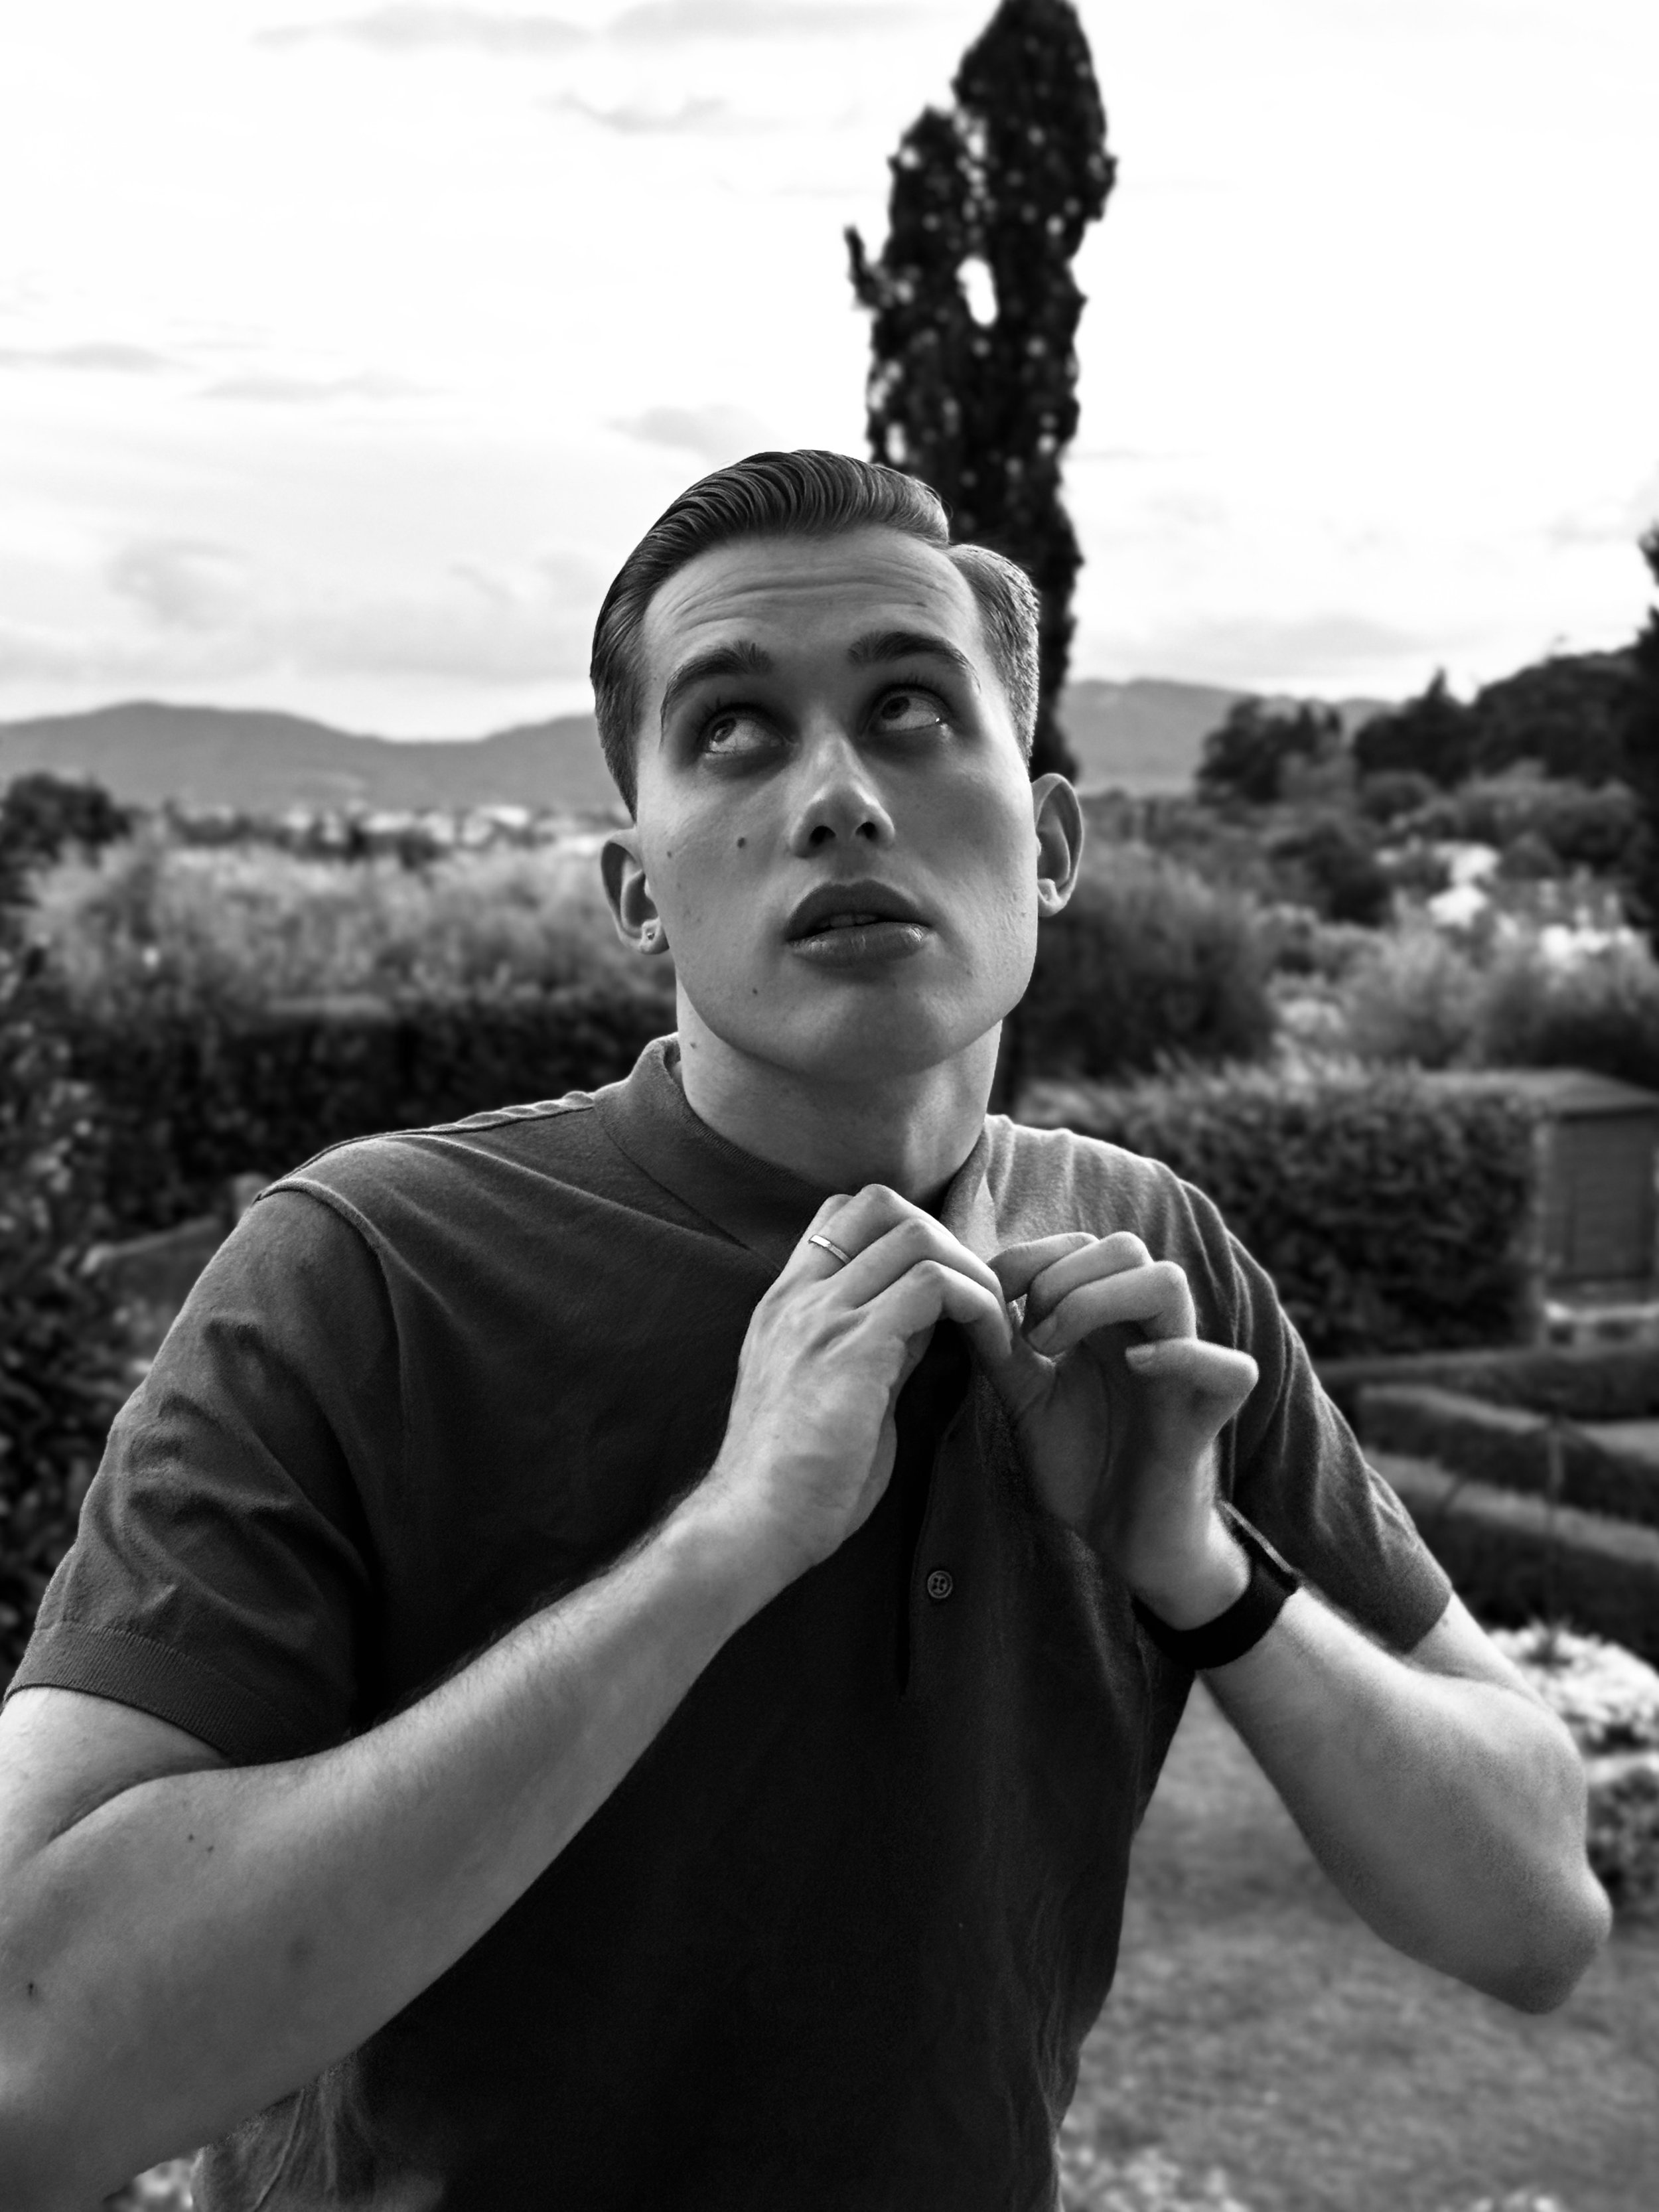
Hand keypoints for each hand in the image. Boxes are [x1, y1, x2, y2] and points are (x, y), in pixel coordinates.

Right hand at [701, 1187, 1012, 1592]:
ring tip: (993, 1320)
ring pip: (914, 1234)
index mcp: (784, 1305)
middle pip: (879, 1203)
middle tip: (976, 1293)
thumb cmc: (794, 1480)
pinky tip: (993, 1344)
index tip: (939, 1283)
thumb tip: (922, 1324)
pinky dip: (976, 1303)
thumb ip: (871, 1350)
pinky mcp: (854, 1347)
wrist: (753, 1525)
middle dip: (942, 1234)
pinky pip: (932, 1285)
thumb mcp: (830, 1395)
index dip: (900, 1230)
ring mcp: (822, 1316)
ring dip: (969, 1268)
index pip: (840, 1215)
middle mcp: (797, 1297)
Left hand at [983, 1233, 1258, 1622]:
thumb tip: (965, 1294)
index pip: (1084, 1245)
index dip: (1035, 1258)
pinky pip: (1231, 1367)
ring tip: (1056, 1351)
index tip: (998, 1304)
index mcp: (1108, 1320)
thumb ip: (999, 1349)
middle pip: (1127, 1247)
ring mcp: (1182, 1369)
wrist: (1123, 1540)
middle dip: (1065, 1277)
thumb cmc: (1081, 1464)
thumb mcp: (1025, 1400)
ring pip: (1170, 1282)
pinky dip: (1183, 1356)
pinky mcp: (1207, 1416)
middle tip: (1031, 1336)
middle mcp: (1148, 1331)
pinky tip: (1135, 1368)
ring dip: (1102, 1301)